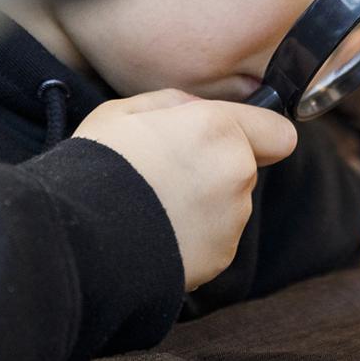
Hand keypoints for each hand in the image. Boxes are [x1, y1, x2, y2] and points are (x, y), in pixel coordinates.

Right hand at [72, 90, 296, 289]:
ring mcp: (232, 219)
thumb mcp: (123, 111)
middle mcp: (237, 173)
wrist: (81, 238)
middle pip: (245, 167)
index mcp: (218, 129)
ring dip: (205, 203)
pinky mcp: (220, 257)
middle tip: (166, 173)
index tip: (234, 139)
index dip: (259, 134)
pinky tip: (157, 232)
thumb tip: (200, 109)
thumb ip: (174, 102)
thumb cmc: (97, 166)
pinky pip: (216, 238)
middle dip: (217, 167)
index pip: (278, 132)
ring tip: (155, 206)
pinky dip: (195, 236)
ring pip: (230, 204)